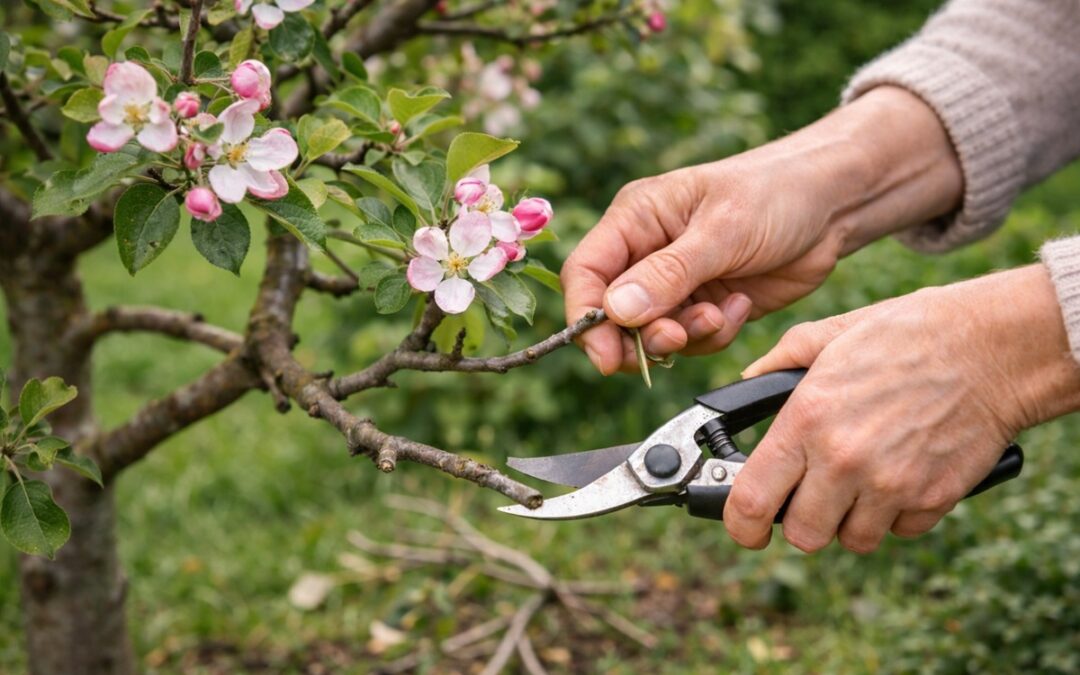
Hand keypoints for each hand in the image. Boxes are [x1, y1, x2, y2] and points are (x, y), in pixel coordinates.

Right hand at [562, 86, 964, 373]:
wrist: (834, 204)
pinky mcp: (706, 304)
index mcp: (636, 218)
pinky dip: (714, 334)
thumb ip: (668, 273)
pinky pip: (692, 340)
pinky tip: (741, 304)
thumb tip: (615, 311)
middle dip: (643, 336)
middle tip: (676, 338)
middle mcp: (648, 252)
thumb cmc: (777, 192)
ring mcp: (677, 282)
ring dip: (686, 337)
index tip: (607, 357)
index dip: (587, 317)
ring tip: (720, 313)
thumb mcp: (722, 230)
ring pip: (654, 334)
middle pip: (613, 314)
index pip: (587, 273)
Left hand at [725, 265, 1079, 552]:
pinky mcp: (933, 498)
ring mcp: (891, 484)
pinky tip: (901, 473)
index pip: (752, 500)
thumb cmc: (907, 335)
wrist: (990, 347)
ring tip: (861, 478)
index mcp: (807, 419)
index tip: (744, 527)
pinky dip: (897, 513)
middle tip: (812, 493)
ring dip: (850, 519)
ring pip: (851, 540)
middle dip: (801, 519)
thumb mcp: (829, 335)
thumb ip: (777, 362)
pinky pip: (899, 531)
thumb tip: (744, 384)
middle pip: (801, 535)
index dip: (740, 524)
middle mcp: (843, 459)